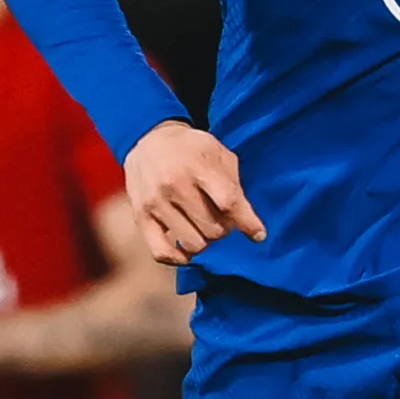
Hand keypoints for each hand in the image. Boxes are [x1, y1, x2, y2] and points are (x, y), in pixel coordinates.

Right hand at [124, 121, 265, 265]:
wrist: (148, 140)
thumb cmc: (191, 149)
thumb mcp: (218, 153)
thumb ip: (233, 184)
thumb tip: (247, 220)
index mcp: (197, 166)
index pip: (228, 202)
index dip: (247, 223)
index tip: (258, 235)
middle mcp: (174, 185)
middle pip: (213, 228)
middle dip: (224, 229)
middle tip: (222, 220)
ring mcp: (155, 203)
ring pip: (193, 244)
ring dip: (205, 242)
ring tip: (203, 228)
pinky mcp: (140, 217)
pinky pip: (161, 252)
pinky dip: (179, 258)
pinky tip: (186, 250)